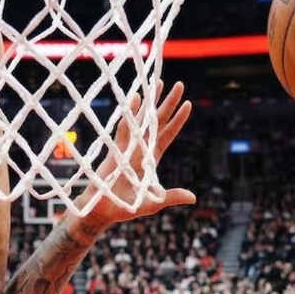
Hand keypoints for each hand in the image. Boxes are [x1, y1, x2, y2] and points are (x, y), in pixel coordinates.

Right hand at [85, 81, 194, 225]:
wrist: (101, 210)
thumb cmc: (125, 208)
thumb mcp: (153, 203)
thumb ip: (171, 197)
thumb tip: (193, 197)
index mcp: (152, 159)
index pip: (168, 134)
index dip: (178, 120)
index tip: (188, 104)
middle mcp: (142, 149)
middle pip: (158, 121)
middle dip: (168, 103)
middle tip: (178, 84)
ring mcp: (128, 147)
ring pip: (141, 119)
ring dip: (149, 102)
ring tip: (156, 83)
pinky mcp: (115, 149)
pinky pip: (123, 127)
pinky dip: (129, 113)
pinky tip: (135, 98)